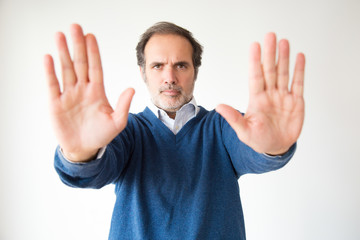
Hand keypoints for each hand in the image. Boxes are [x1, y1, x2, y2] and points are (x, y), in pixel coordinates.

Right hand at [44, 24, 134, 161]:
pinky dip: (50, 72)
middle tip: (75, 27)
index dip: (93, 52)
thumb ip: (123, 105)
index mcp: (97, 91)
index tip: (91, 36)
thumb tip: (132, 88)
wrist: (85, 149)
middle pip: (80, 63)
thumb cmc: (101, 136)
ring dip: (63, 53)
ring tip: (60, 35)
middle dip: (78, 46)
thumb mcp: (117, 122)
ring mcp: (69, 95)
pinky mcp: (56, 103)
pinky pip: (53, 85)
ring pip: (66, 70)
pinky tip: (49, 58)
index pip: (95, 67)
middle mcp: (82, 89)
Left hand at [216, 33, 304, 154]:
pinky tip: (299, 57)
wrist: (275, 148)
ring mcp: (283, 97)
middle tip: (270, 35)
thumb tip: (218, 107)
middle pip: (271, 70)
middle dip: (270, 53)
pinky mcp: (296, 102)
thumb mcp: (244, 131)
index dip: (256, 61)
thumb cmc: (258, 139)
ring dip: (284, 58)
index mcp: (257, 99)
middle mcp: (270, 94)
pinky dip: (299, 71)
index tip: (255, 46)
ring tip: (284, 42)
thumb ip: (234, 118)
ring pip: (284, 73)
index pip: (256, 76)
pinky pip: (298, 84)